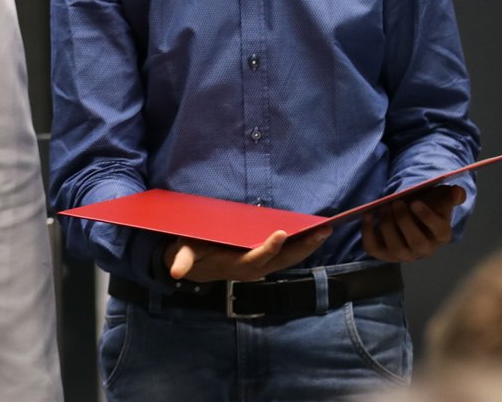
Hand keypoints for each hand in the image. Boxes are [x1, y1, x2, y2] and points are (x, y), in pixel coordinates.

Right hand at [164, 226, 331, 282]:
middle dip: (303, 247)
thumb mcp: (184, 253)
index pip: (256, 259)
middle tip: (322, 231)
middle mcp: (253, 269)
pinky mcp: (265, 262)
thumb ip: (182, 260)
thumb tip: (177, 271)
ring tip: (325, 231)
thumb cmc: (191, 253)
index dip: (269, 248)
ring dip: (308, 247)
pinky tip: (313, 235)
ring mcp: (261, 267)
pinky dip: (302, 247)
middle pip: (282, 261)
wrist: (195, 267)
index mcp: (235, 266)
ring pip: (289, 259)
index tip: (282, 233)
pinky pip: (287, 256)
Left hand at [361, 183, 464, 262]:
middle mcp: (425, 249)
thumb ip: (450, 195)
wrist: (410, 216)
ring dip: (387, 226)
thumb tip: (457, 192)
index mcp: (441, 235)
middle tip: (395, 203)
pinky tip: (366, 216)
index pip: (440, 231)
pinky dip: (368, 234)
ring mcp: (404, 254)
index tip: (415, 203)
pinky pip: (374, 249)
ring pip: (396, 247)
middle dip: (404, 222)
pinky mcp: (385, 254)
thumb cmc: (427, 206)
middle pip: (417, 242)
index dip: (428, 218)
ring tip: (383, 208)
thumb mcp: (440, 198)